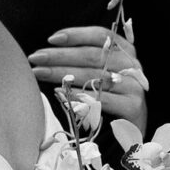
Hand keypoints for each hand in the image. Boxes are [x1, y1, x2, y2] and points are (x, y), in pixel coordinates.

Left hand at [28, 25, 146, 132]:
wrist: (134, 134)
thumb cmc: (113, 102)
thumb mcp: (105, 76)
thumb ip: (89, 61)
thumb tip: (53, 52)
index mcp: (125, 52)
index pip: (100, 36)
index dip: (76, 35)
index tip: (51, 39)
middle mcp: (131, 66)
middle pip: (92, 56)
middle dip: (60, 55)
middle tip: (35, 57)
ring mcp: (133, 86)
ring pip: (93, 76)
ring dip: (62, 74)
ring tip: (39, 72)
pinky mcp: (132, 106)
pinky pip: (100, 99)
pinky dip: (79, 96)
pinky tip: (59, 93)